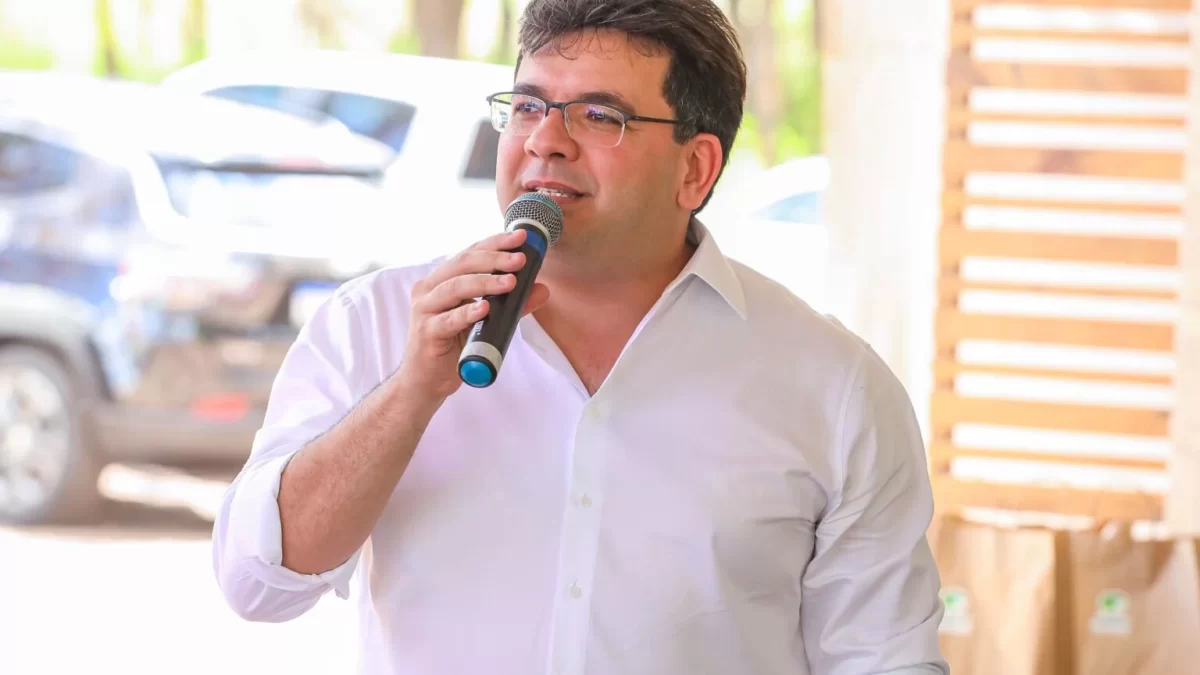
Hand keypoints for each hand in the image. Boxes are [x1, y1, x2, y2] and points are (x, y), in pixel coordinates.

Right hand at [395, 229, 550, 400]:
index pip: (470, 253)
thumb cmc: (453, 347)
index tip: (521, 238)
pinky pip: (448, 320)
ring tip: (511, 282)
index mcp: (442, 280)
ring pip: (455, 288)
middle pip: (462, 264)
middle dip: (494, 259)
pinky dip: (467, 313)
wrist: (427, 381)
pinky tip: (484, 308)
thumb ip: (511, 305)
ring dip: (485, 282)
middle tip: (520, 259)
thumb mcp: (486, 322)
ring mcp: (425, 310)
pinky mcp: (427, 333)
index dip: (495, 243)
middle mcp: (429, 289)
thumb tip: (542, 289)